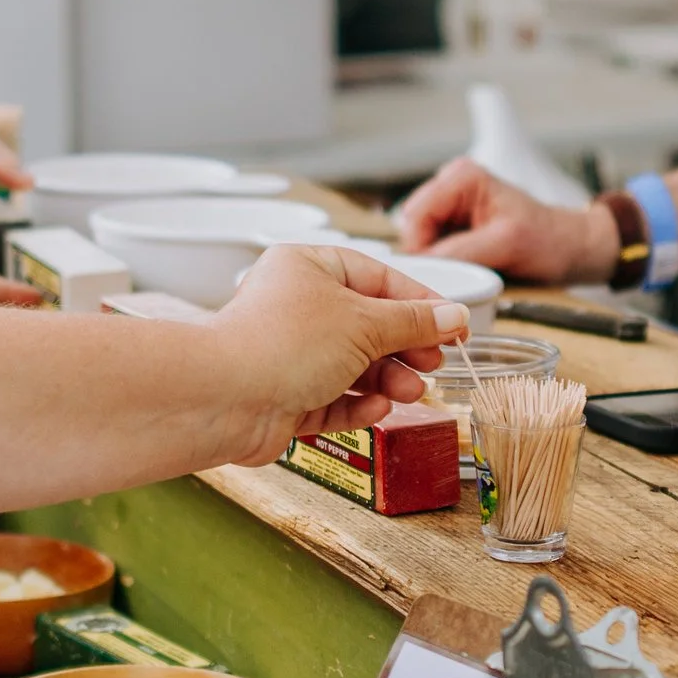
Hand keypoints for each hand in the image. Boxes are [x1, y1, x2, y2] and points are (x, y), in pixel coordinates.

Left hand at [205, 245, 466, 463]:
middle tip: (434, 363)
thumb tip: (454, 315)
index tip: (453, 324)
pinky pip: (331, 399)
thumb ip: (414, 322)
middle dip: (404, 347)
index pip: (377, 278)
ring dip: (386, 379)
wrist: (223, 398)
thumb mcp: (365, 323)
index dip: (419, 302)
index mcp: (308, 269)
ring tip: (412, 391)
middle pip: (367, 324)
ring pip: (352, 366)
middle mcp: (296, 307)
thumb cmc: (281, 344)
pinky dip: (357, 405)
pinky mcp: (284, 397)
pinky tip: (376, 408)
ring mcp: (289, 354)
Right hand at [397, 157, 618, 284]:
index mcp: (462, 176)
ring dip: (435, 259)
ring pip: (419, 238)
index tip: (435, 276)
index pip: (415, 216)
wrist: (570, 247)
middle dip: (427, 254)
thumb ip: (460, 251)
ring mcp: (451, 203)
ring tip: (465, 272)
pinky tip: (465, 269)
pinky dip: (442, 261)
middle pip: (412, 226)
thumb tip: (422, 266)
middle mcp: (451, 183)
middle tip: (454, 276)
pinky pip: (432, 245)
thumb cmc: (548, 240)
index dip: (419, 249)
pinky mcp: (454, 223)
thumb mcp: (505, 245)